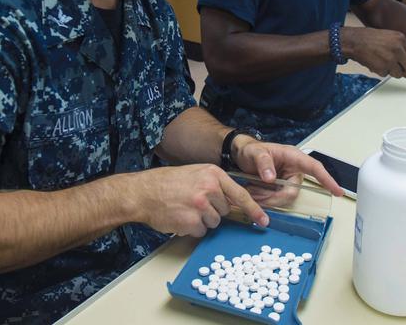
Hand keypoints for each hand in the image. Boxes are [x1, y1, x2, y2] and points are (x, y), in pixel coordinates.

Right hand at [129, 165, 267, 237]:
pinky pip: (200, 231)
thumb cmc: (167, 183)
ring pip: (214, 222)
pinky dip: (191, 228)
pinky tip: (179, 217)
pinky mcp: (191, 221)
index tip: (263, 221)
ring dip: (201, 220)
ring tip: (184, 209)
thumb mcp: (195, 173)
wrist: (142, 192)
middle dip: (213, 211)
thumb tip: (232, 203)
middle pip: (225, 211)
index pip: (240, 194)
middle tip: (193, 203)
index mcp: (213, 174)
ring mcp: (201, 206)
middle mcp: (209, 188)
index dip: (254, 210)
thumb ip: (215, 185)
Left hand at [232, 136, 343, 197]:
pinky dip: (265, 199)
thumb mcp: (255, 153)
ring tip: (252, 191)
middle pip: (293, 191)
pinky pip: (277, 199)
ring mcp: (287, 180)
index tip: (338, 191)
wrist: (242, 155)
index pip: (315, 168)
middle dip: (275, 197)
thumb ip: (263, 163)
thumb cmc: (251, 149)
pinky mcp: (280, 188)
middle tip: (254, 193)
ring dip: (268, 198)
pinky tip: (254, 193)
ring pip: (284, 198)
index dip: (327, 180)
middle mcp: (294, 169)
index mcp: (293, 157)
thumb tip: (271, 178)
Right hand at [340, 27, 405, 77]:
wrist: (355, 41)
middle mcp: (398, 49)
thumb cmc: (370, 38)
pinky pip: (386, 75)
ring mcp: (390, 59)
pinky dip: (381, 71)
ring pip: (398, 74)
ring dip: (392, 72)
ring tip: (383, 62)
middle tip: (403, 72)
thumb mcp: (390, 36)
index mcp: (401, 39)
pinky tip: (376, 62)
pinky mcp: (382, 67)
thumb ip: (401, 47)